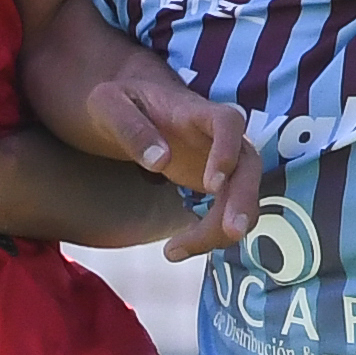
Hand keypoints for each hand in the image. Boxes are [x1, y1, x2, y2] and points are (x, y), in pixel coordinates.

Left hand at [79, 66, 258, 260]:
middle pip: (248, 165)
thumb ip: (130, 128)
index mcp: (193, 111)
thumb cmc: (118, 102)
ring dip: (221, 229)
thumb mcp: (107, 105)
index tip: (212, 184)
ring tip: (174, 252)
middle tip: (232, 232)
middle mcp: (216, 136)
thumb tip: (160, 162)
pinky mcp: (216, 185)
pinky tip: (173, 251)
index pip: (227, 122)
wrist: (129, 110)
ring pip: (240, 196)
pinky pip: (224, 213)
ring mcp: (220, 161)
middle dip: (245, 200)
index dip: (227, 151)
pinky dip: (206, 236)